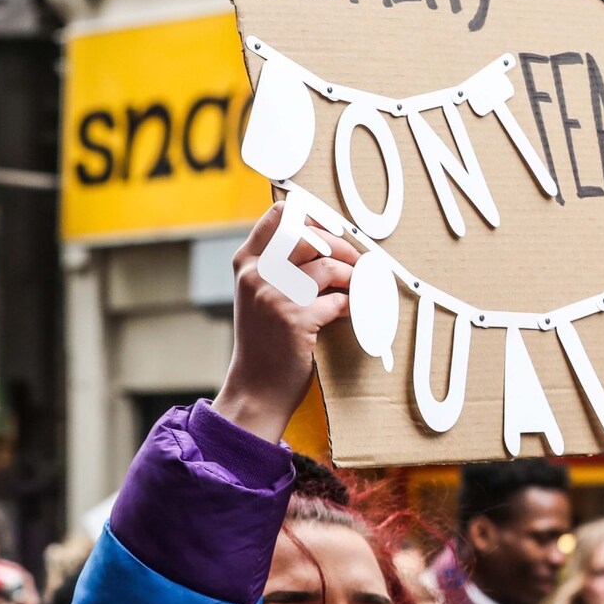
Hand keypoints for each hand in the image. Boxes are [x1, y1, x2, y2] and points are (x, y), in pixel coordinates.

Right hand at [212, 202, 357, 441]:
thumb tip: (322, 239)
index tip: (332, 231)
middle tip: (356, 262)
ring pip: (329, 268)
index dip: (312, 217)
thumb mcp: (256, 295)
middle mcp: (257, 275)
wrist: (255, 387)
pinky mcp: (296, 320)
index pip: (278, 216)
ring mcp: (275, 297)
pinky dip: (353, 305)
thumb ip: (276, 266)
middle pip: (310, 237)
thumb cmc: (264, 340)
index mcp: (246, 263)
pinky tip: (352, 311)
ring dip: (353, 277)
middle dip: (341, 246)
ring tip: (358, 288)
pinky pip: (339, 300)